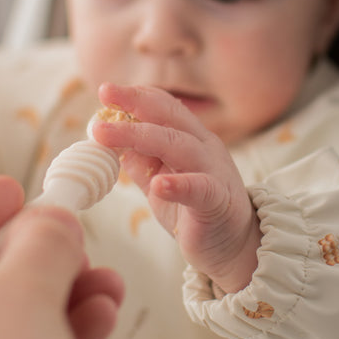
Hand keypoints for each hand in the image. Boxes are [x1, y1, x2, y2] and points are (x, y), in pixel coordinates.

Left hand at [91, 83, 260, 292]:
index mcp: (192, 139)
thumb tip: (107, 142)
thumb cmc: (194, 212)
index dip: (137, 96)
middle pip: (169, 118)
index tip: (106, 90)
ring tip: (105, 134)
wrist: (234, 248)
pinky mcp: (217, 201)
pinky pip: (199, 188)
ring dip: (139, 136)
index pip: (165, 107)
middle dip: (135, 103)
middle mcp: (204, 147)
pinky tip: (158, 185)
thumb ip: (140, 162)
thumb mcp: (160, 182)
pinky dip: (178, 185)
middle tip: (105, 94)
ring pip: (178, 145)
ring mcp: (213, 172)